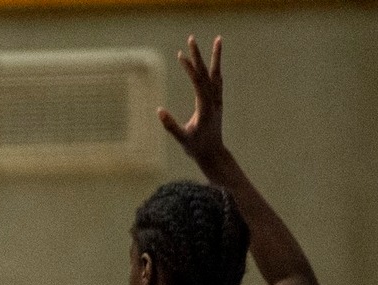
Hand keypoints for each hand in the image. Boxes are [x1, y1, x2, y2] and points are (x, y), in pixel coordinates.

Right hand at [160, 35, 225, 166]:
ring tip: (218, 39)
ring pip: (216, 73)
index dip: (189, 68)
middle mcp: (214, 100)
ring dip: (216, 56)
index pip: (197, 82)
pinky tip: (215, 60)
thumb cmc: (196, 148)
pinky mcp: (217, 101)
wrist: (213, 153)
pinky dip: (216, 68)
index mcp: (205, 107)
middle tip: (191, 38)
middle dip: (198, 55)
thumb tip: (159, 111)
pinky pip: (217, 80)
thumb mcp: (182, 139)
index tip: (180, 55)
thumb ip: (171, 126)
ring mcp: (217, 99)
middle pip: (206, 73)